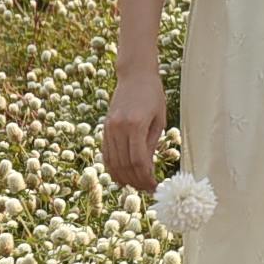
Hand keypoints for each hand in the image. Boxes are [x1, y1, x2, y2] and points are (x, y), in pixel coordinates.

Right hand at [101, 66, 167, 194]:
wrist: (135, 75)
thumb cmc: (152, 95)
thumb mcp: (158, 120)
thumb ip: (151, 144)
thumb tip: (147, 169)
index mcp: (135, 125)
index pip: (138, 161)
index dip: (146, 178)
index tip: (154, 186)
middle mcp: (118, 127)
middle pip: (124, 165)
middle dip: (136, 181)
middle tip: (147, 188)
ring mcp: (109, 128)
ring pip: (113, 162)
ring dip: (124, 177)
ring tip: (136, 184)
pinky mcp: (104, 128)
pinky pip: (106, 154)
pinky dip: (113, 167)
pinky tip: (123, 175)